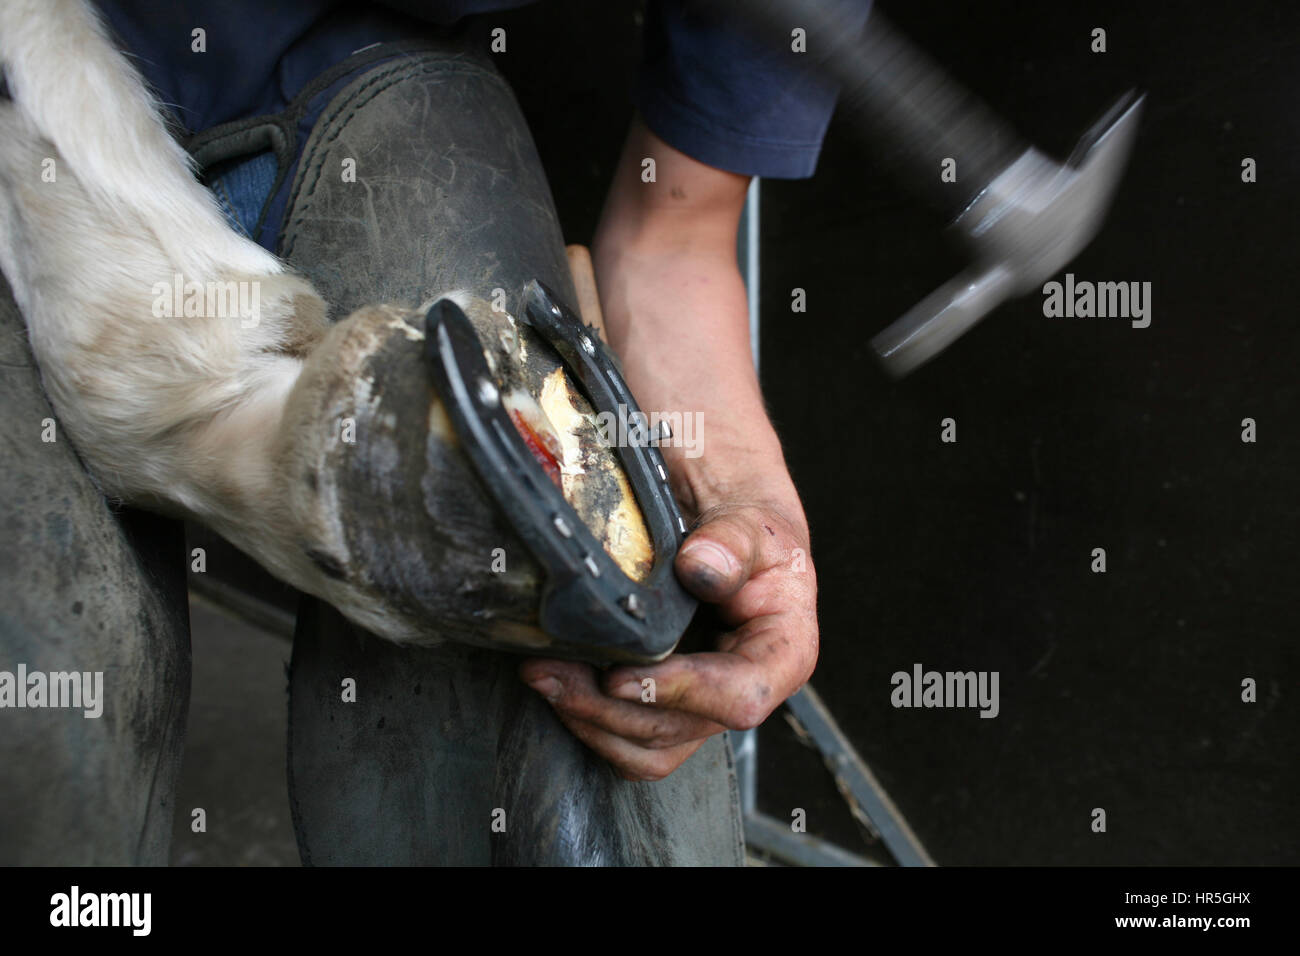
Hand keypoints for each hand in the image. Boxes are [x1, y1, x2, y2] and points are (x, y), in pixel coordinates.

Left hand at [519, 498, 817, 779]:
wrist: (725, 522)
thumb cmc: (748, 526)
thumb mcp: (752, 521)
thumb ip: (733, 541)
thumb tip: (700, 568)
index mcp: (782, 652)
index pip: (741, 695)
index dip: (681, 693)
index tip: (620, 677)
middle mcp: (743, 690)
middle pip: (680, 729)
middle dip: (609, 708)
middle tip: (552, 670)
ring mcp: (701, 704)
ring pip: (647, 747)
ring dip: (590, 720)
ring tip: (544, 676)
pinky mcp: (665, 705)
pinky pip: (627, 741)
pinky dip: (588, 721)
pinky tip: (556, 683)